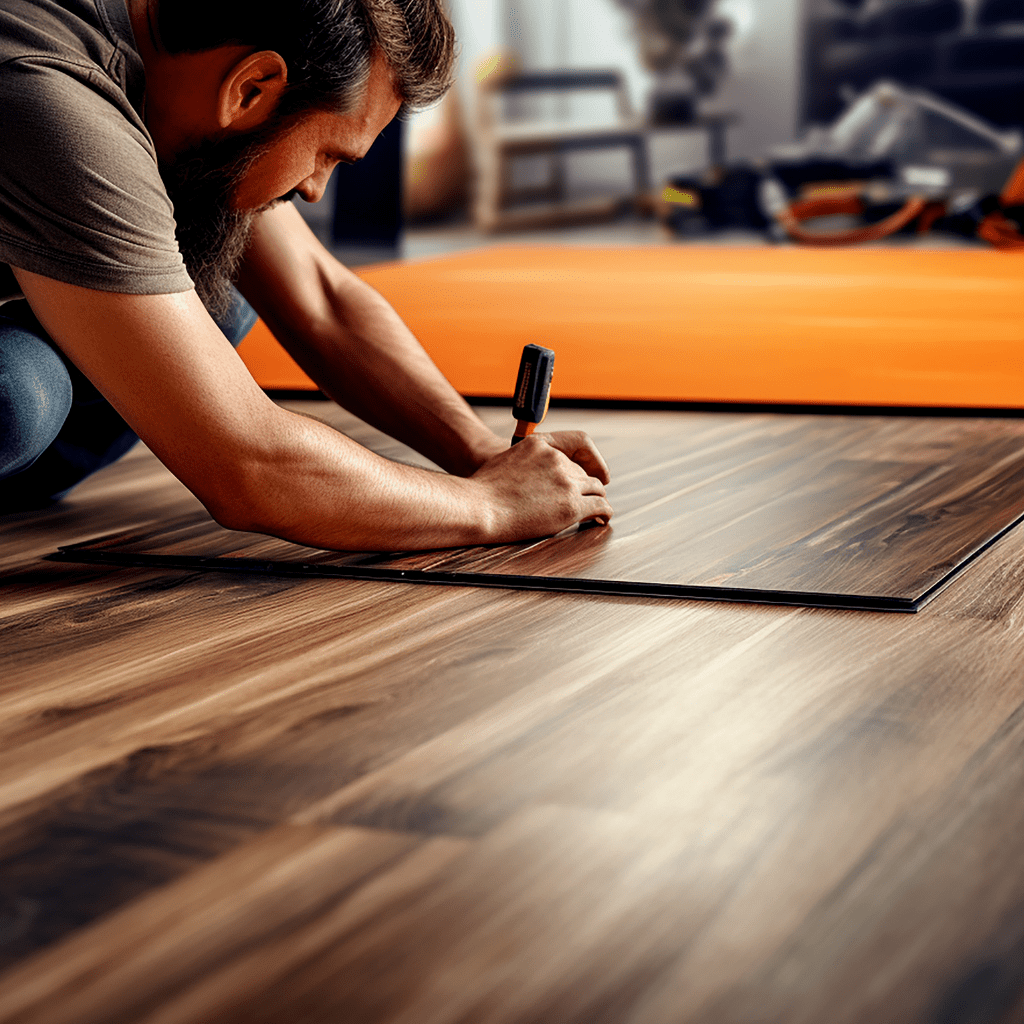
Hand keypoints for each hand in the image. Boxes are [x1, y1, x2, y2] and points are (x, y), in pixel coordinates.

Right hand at [469, 430, 612, 542]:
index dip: (592, 457)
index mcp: (540, 444)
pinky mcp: (571, 506)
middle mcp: (556, 459)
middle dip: (585, 487)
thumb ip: (531, 463)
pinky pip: (600, 507)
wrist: (478, 508)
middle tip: (586, 500)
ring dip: (595, 500)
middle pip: (584, 472)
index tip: (596, 469)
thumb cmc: (484, 491)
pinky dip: (603, 513)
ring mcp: (565, 482)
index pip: (580, 441)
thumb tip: (542, 478)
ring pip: (595, 489)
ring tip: (593, 512)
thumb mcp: (509, 460)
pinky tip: (601, 519)